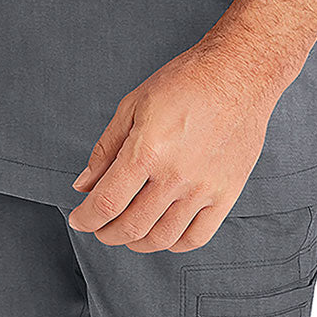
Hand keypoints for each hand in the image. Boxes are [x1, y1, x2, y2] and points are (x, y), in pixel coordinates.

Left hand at [66, 36, 283, 251]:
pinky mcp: (226, 193)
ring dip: (137, 242)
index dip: (85, 219)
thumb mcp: (133, 104)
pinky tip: (163, 232)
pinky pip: (196, 237)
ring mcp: (203, 188)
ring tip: (128, 231)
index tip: (78, 220)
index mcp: (147, 150)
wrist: (238, 73)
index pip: (106, 203)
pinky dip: (174, 243)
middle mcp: (175, 175)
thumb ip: (106, 148)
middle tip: (99, 226)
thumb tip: (83, 185)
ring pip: (162, 238)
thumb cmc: (185, 81)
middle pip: (131, 226)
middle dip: (106, 233)